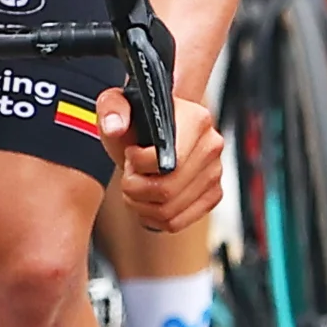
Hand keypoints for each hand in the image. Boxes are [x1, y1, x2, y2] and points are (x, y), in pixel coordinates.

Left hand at [101, 91, 222, 232]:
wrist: (154, 134)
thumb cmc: (138, 120)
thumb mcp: (116, 104)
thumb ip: (111, 108)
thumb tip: (115, 127)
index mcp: (196, 120)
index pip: (169, 161)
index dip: (139, 164)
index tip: (131, 152)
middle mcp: (212, 146)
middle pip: (167, 190)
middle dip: (136, 187)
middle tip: (131, 172)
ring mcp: (215, 173)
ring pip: (169, 211)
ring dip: (141, 204)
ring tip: (138, 184)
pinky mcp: (212, 195)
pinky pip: (178, 222)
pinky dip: (155, 217)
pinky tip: (148, 199)